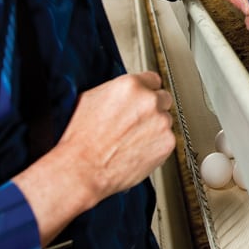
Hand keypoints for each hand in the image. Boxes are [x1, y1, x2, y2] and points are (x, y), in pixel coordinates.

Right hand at [14, 72, 175, 245]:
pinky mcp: (167, 143)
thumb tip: (124, 93)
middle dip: (153, 108)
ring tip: (132, 140)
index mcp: (131, 85)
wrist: (83, 169)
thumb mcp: (90, 99)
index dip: (146, 91)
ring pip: (166, 120)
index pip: (153, 79)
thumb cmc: (81, 139)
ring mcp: (161, 122)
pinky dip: (157, 146)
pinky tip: (137, 151)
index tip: (143, 99)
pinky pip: (167, 140)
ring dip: (155, 128)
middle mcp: (149, 100)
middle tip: (137, 122)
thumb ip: (116, 91)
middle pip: (163, 98)